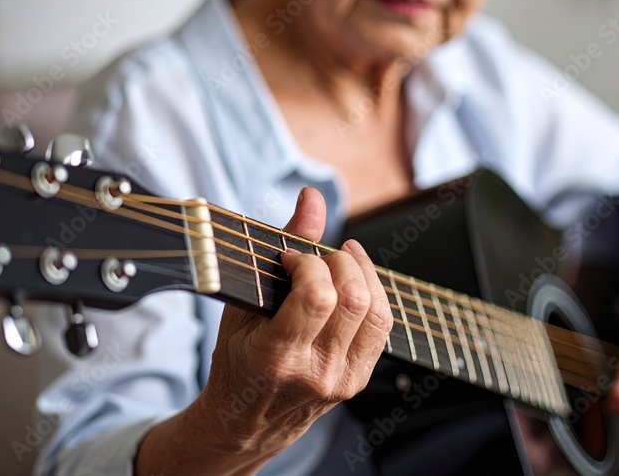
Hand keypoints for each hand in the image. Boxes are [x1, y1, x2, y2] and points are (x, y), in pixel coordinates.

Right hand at [191, 187, 393, 470]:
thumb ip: (280, 248)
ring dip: (363, 274)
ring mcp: (341, 381)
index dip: (310, 264)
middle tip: (318, 257)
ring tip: (343, 258)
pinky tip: (354, 281)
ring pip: (377, 313)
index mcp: (275, 357)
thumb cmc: (236, 359)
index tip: (291, 258)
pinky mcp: (357, 382)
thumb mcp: (243, 306)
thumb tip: (313, 197)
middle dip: (340, 263)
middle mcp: (314, 372)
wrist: (246, 422)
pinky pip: (381, 328)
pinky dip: (372, 295)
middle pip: (354, 301)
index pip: (316, 298)